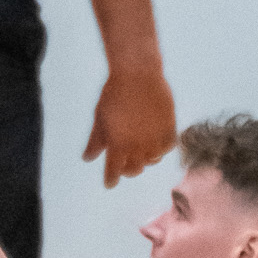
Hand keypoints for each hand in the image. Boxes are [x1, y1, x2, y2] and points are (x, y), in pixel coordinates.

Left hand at [84, 66, 177, 187]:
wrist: (137, 74)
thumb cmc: (113, 94)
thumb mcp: (100, 118)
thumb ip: (95, 141)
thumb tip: (87, 159)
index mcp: (117, 145)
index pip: (113, 172)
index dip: (110, 180)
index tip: (109, 183)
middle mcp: (138, 146)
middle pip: (135, 170)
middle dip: (128, 170)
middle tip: (124, 166)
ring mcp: (155, 138)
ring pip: (152, 160)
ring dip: (145, 159)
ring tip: (140, 152)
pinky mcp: (169, 128)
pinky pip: (167, 147)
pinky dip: (161, 149)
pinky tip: (156, 144)